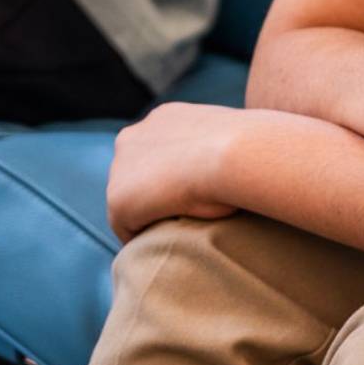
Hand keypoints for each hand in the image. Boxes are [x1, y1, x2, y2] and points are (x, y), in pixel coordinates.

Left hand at [106, 102, 238, 242]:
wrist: (233, 153)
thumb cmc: (245, 147)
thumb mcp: (230, 136)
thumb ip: (215, 144)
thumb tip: (232, 157)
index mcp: (163, 117)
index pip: (157, 152)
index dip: (172, 176)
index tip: (191, 195)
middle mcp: (134, 135)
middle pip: (136, 174)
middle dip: (153, 194)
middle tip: (182, 218)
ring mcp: (121, 168)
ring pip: (129, 201)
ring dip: (148, 216)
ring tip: (176, 235)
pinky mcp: (118, 200)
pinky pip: (126, 228)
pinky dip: (142, 239)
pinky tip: (165, 247)